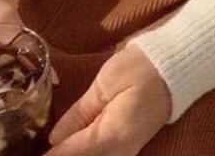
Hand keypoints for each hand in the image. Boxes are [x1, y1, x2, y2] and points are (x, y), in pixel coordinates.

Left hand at [45, 42, 170, 154]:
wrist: (175, 66)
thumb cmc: (141, 67)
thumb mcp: (107, 82)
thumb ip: (81, 112)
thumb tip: (55, 138)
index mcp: (113, 134)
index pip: (72, 153)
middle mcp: (122, 150)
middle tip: (38, 153)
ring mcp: (129, 151)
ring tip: (53, 151)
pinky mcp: (131, 146)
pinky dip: (88, 155)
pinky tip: (74, 149)